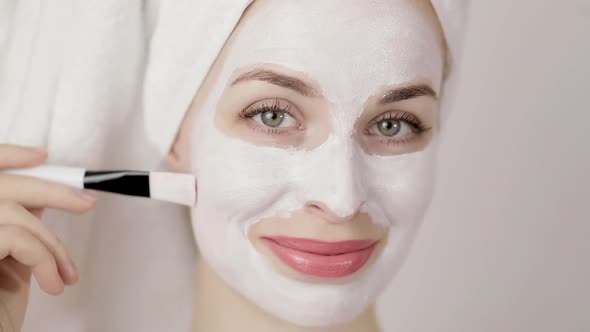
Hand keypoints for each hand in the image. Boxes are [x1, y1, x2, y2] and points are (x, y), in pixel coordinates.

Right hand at [0, 144, 95, 330]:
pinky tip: (54, 283)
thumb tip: (40, 195)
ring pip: (12, 211)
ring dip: (52, 243)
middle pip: (1, 184)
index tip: (42, 155)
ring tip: (67, 274)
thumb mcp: (11, 261)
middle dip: (51, 189)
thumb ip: (16, 224)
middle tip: (87, 204)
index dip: (8, 154)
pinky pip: (14, 237)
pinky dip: (44, 258)